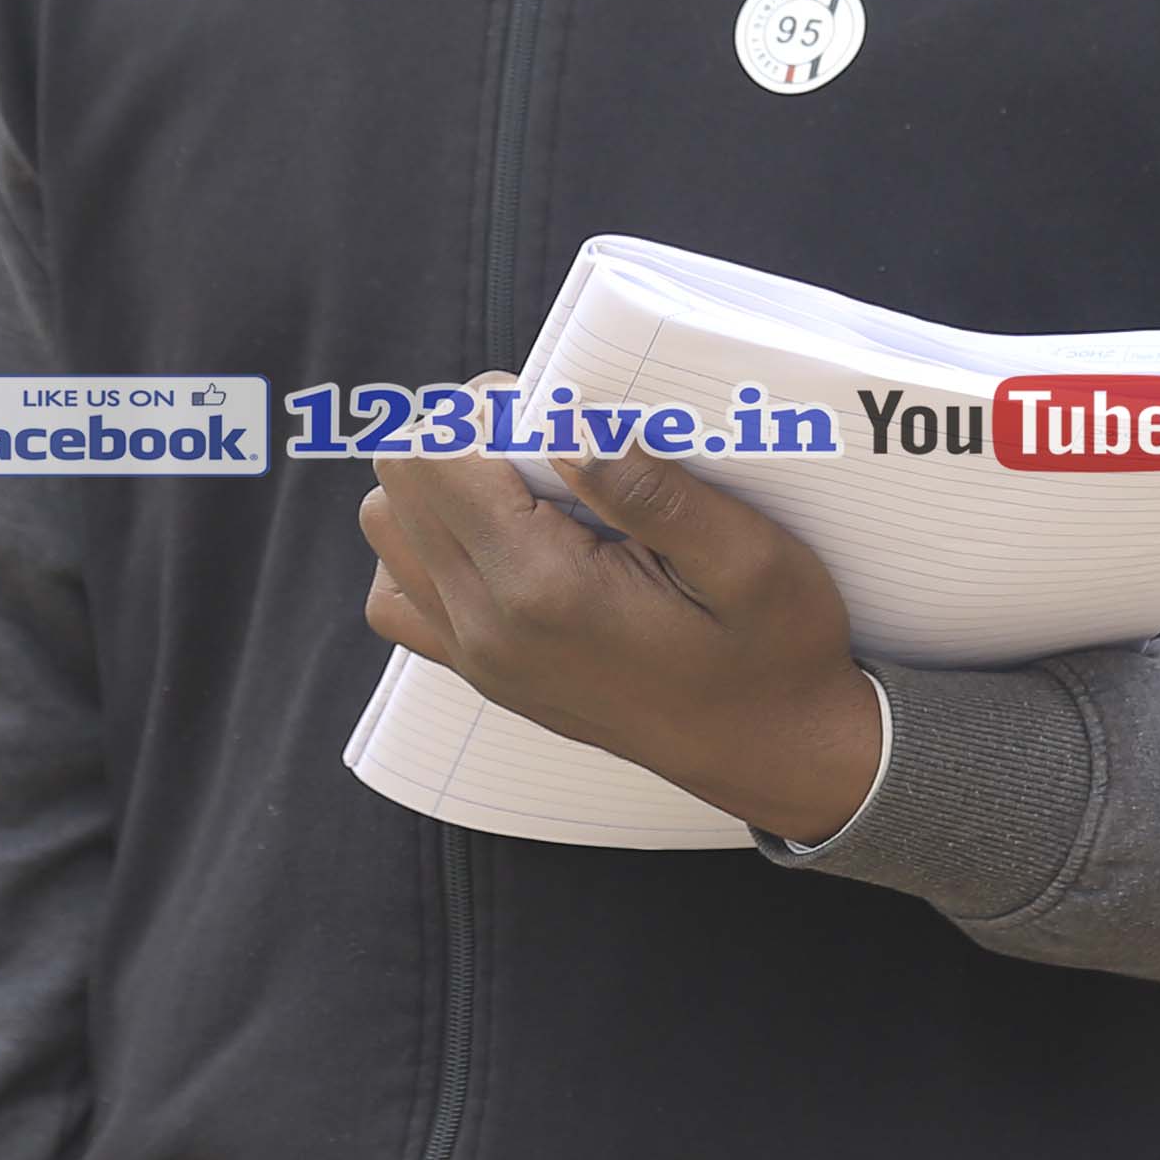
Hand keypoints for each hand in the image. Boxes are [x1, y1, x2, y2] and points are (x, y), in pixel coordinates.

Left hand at [360, 386, 880, 842]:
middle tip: (542, 438)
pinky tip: (498, 540)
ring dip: (436, 489)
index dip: (479, 407)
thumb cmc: (773, 650)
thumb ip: (651, 489)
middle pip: (398, 485)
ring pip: (386, 534)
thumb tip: (567, 428)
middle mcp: (487, 629)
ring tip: (522, 486)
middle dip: (456, 437)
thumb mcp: (748, 557)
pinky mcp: (482, 675)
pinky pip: (398, 598)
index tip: (547, 408)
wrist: (773, 752)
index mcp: (542, 590)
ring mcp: (476, 660)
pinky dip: (426, 551)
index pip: (432, 458)